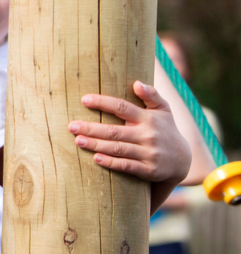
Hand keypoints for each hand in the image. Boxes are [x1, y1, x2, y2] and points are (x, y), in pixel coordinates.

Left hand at [69, 81, 191, 183]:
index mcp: (148, 118)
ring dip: (97, 145)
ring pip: (118, 148)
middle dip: (92, 128)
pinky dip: (111, 162)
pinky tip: (95, 158)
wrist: (182, 161)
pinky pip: (127, 166)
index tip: (84, 99)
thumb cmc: (165, 130)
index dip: (103, 103)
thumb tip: (137, 83)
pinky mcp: (148, 170)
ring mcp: (148, 153)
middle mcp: (148, 135)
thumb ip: (152, 95)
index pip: (122, 107)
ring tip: (78, 140)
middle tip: (71, 126)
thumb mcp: (164, 110)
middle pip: (115, 131)